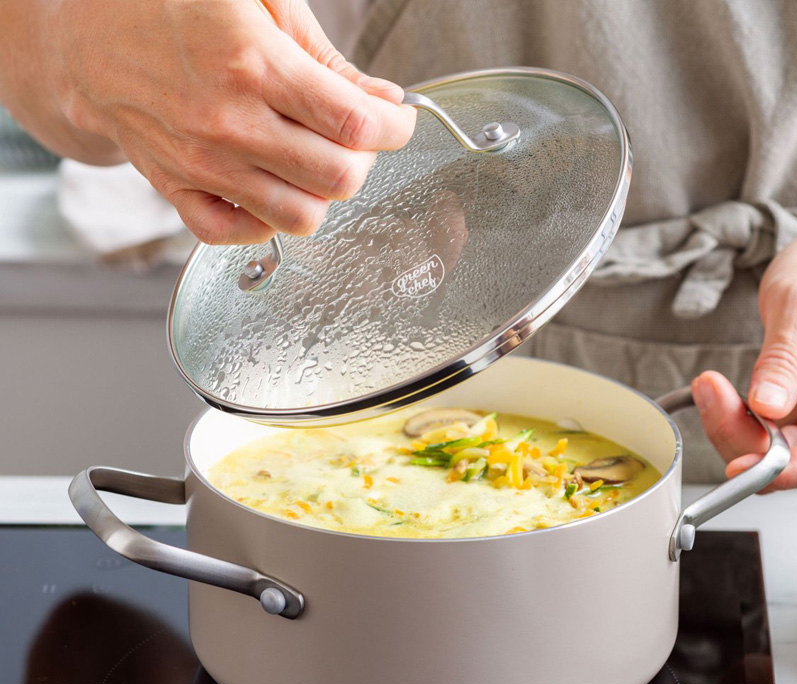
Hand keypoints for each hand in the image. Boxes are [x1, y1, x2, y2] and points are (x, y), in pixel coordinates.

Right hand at [13, 0, 414, 242]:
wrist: (87, 37)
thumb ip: (327, 58)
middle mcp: (229, 123)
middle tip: (353, 138)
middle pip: (339, 178)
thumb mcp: (257, 0)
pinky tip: (271, 188)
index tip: (396, 122)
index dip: (394, 128)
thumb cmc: (175, 8)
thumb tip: (383, 103)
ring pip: (300, 216)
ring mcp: (202, 164)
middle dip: (363, 159)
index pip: (356, 125)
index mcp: (253, 63)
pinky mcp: (178, 190)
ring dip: (322, 194)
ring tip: (314, 162)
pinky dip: (268, 221)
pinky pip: (239, 235)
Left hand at [693, 216, 796, 490]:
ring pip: (781, 448)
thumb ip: (785, 357)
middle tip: (709, 396)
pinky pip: (774, 430)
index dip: (788, 471)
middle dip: (745, 442)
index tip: (741, 469)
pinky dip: (741, 420)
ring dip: (737, 431)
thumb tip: (767, 408)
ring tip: (710, 387)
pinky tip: (720, 394)